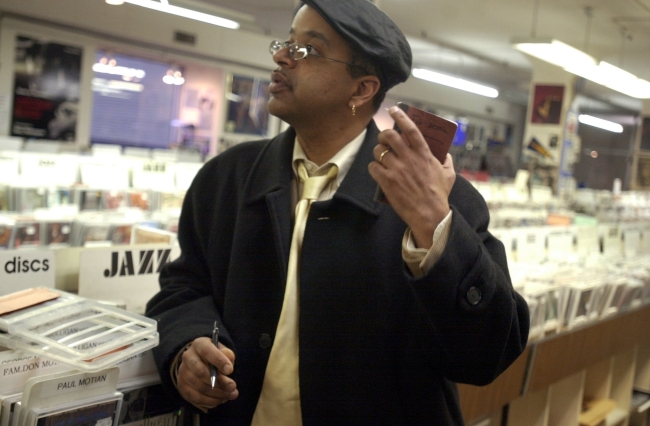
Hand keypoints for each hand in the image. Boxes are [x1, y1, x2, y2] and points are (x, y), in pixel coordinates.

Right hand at [176, 337, 237, 411]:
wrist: (200, 360)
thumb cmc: (214, 355)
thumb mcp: (223, 350)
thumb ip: (227, 355)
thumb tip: (228, 366)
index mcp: (199, 345)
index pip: (207, 351)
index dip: (219, 361)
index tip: (230, 370)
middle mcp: (188, 357)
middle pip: (200, 372)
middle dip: (219, 382)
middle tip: (232, 386)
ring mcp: (183, 372)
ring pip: (199, 387)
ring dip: (217, 394)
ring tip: (230, 395)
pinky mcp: (182, 386)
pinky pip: (195, 397)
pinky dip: (210, 401)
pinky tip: (220, 399)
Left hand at [368, 106, 455, 248]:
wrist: (429, 215)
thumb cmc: (439, 195)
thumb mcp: (449, 174)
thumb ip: (446, 160)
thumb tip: (444, 153)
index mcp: (424, 154)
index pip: (411, 129)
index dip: (401, 117)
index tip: (393, 110)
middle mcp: (409, 158)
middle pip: (390, 137)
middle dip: (384, 135)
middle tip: (384, 139)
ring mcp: (397, 169)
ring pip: (379, 151)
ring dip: (378, 152)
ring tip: (381, 157)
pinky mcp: (387, 181)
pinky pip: (373, 167)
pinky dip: (373, 167)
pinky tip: (377, 171)